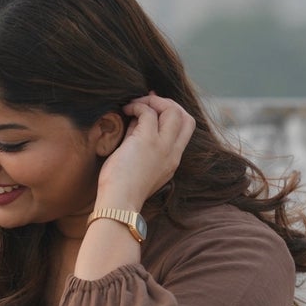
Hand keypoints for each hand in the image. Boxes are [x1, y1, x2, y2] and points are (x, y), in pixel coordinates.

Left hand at [95, 93, 194, 212]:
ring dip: (153, 101)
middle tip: (148, 102)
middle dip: (168, 103)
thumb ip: (140, 140)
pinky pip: (148, 112)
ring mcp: (163, 146)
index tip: (154, 108)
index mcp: (172, 161)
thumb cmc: (121, 189)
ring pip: (173, 111)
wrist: (119, 204)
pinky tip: (126, 109)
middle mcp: (172, 153)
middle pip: (186, 117)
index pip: (185, 129)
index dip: (173, 113)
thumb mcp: (136, 162)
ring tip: (135, 104)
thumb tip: (137, 118)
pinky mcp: (147, 141)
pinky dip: (138, 106)